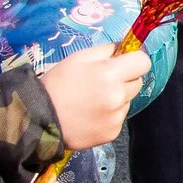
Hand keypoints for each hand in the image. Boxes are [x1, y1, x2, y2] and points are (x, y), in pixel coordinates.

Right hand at [35, 43, 151, 150]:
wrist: (39, 118)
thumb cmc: (58, 83)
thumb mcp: (79, 58)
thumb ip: (106, 50)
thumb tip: (123, 48)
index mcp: (111, 74)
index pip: (143, 62)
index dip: (134, 60)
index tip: (124, 63)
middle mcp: (118, 97)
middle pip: (137, 82)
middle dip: (125, 80)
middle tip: (102, 82)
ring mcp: (116, 117)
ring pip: (127, 101)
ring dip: (117, 99)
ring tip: (91, 101)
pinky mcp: (112, 133)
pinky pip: (118, 118)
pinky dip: (109, 116)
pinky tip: (90, 115)